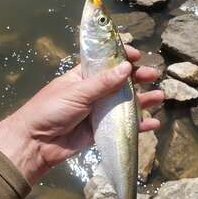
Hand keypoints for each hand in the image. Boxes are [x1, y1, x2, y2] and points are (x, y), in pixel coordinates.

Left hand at [0, 46, 163, 184]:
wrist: (37, 142)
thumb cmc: (52, 109)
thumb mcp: (77, 92)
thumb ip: (103, 82)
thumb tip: (127, 67)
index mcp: (84, 76)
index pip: (106, 63)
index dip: (122, 58)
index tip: (137, 55)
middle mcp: (94, 92)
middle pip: (120, 82)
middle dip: (137, 78)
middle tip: (153, 75)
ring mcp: (99, 111)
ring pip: (125, 103)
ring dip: (143, 100)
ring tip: (160, 96)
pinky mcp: (102, 129)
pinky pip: (123, 125)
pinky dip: (138, 125)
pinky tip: (153, 123)